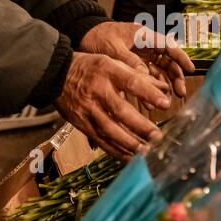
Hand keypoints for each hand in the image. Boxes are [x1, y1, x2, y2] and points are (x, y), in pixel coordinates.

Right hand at [55, 51, 169, 160]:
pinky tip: (129, 157)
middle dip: (140, 126)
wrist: (54, 75)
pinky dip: (114, 150)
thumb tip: (164, 90)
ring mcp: (87, 108)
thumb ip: (137, 76)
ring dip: (128, 143)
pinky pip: (99, 139)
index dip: (149, 94)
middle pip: (120, 111)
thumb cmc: (89, 68)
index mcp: (107, 71)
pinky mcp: (80, 123)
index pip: (131, 82)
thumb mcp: (112, 63)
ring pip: (109, 129)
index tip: (166, 104)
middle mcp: (97, 91)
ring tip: (146, 151)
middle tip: (158, 137)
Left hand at [80, 20, 194, 98]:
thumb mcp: (114, 49)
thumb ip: (130, 63)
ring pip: (158, 71)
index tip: (191, 70)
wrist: (81, 36)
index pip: (168, 46)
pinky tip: (147, 102)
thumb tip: (145, 79)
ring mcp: (139, 55)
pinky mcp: (132, 64)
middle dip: (175, 78)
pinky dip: (147, 88)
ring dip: (162, 85)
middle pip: (167, 61)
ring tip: (165, 101)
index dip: (181, 58)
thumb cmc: (97, 37)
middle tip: (179, 94)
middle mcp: (145, 46)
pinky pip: (144, 77)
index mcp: (144, 36)